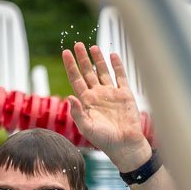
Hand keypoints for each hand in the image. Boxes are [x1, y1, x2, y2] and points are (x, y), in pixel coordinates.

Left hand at [62, 42, 150, 170]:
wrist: (125, 145)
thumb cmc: (104, 139)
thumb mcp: (86, 127)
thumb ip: (77, 113)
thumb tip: (69, 97)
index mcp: (86, 101)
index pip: (76, 79)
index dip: (70, 66)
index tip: (65, 53)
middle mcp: (97, 95)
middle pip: (88, 72)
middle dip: (82, 58)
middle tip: (77, 44)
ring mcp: (111, 93)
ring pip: (103, 71)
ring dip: (98, 59)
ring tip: (92, 47)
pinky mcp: (125, 94)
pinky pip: (120, 76)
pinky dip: (116, 65)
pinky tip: (112, 55)